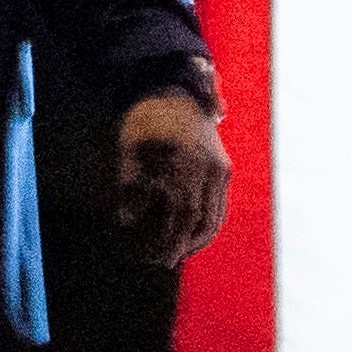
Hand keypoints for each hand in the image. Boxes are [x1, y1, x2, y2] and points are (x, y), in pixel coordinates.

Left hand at [115, 87, 228, 266]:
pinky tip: (195, 230)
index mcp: (186, 166)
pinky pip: (221, 202)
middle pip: (204, 220)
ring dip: (201, 237)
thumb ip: (131, 188)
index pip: (184, 216)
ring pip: (216, 214)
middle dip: (187, 245)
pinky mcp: (223, 166)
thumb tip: (128, 222)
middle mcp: (209, 168)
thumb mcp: (130, 153)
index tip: (159, 260)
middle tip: (167, 261)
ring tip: (182, 251)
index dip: (174, 242)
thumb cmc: (146, 122)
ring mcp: (220, 167)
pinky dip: (211, 221)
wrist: (173, 90)